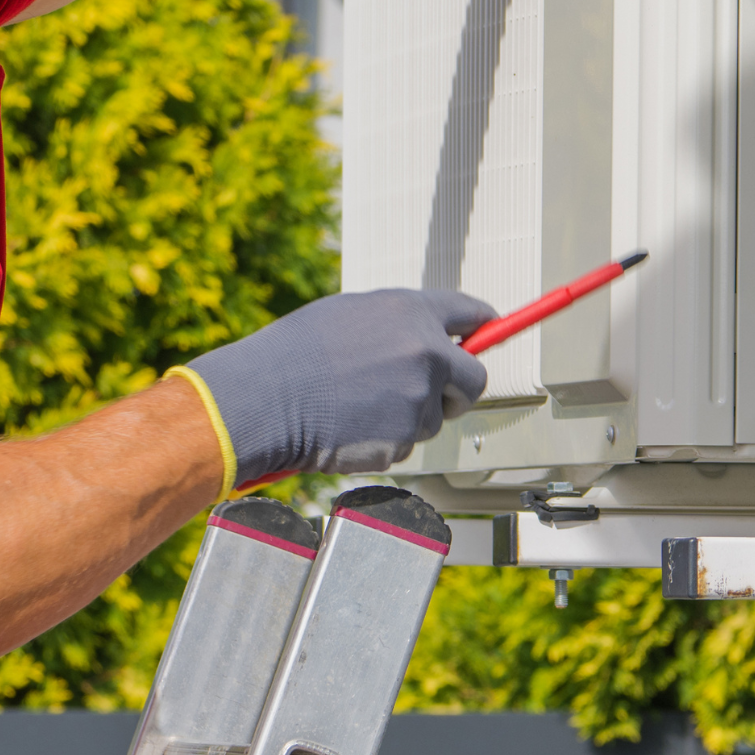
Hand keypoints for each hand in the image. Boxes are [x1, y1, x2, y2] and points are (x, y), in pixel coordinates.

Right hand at [175, 289, 495, 487]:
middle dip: (459, 388)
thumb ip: (398, 323)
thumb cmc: (295, 353)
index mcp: (412, 312)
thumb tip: (430, 338)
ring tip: (359, 405)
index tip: (491, 330)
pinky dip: (386, 440)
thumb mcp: (350, 315)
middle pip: (475, 378)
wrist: (264, 399)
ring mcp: (417, 399)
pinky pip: (407, 442)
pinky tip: (351, 426)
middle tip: (434, 393)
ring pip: (434, 416)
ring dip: (410, 416)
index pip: (472, 313)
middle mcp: (425, 353)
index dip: (484, 325)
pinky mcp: (404, 439)